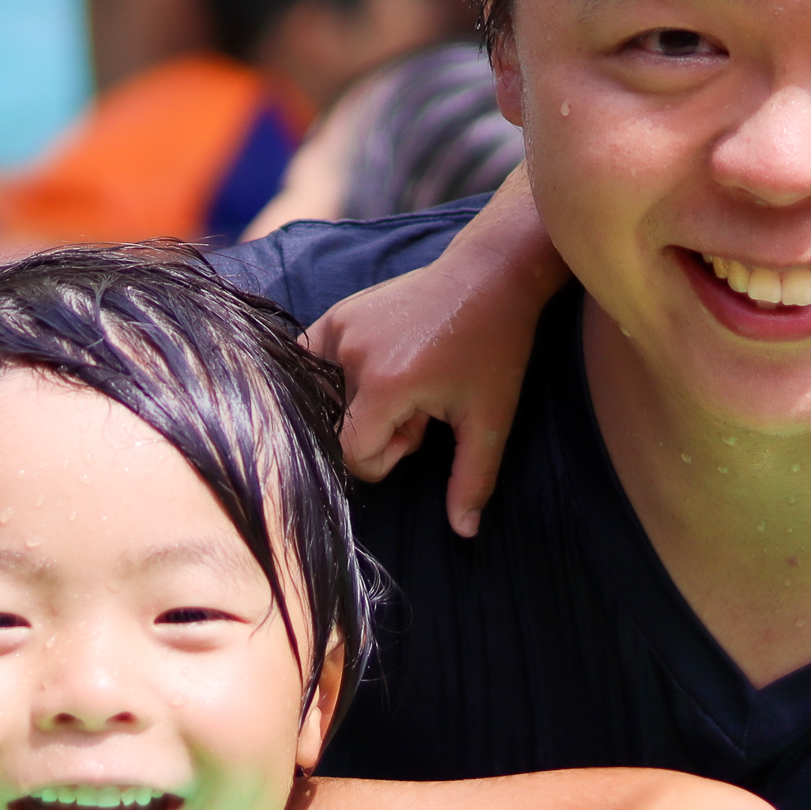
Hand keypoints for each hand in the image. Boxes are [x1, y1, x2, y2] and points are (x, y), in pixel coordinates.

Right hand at [302, 171, 566, 529]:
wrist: (490, 277)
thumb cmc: (495, 349)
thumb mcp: (491, 419)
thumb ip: (472, 479)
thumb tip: (464, 533)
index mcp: (386, 384)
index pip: (351, 453)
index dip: (383, 458)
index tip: (419, 435)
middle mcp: (352, 353)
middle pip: (340, 428)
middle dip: (378, 430)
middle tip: (421, 404)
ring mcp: (340, 328)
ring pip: (327, 400)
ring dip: (362, 404)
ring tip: (407, 383)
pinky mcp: (337, 314)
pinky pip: (315, 366)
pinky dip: (339, 380)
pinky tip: (380, 368)